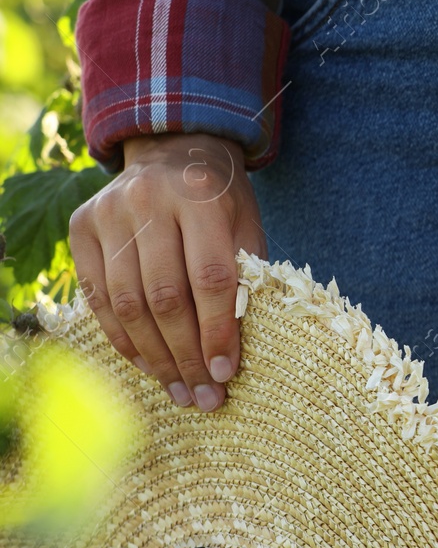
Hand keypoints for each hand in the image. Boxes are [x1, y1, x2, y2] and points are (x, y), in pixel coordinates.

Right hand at [69, 133, 265, 410]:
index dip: (218, 331)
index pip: (210, 278)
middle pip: (166, 297)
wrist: (173, 150)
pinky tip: (148, 366)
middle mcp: (149, 202)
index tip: (226, 374)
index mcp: (200, 198)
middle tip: (204, 397)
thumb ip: (245, 277)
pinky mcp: (81, 228)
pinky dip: (123, 338)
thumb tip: (232, 353)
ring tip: (178, 391)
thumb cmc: (221, 200)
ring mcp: (107, 214)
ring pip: (129, 303)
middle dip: (186, 356)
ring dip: (155, 357)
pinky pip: (99, 298)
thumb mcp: (246, 226)